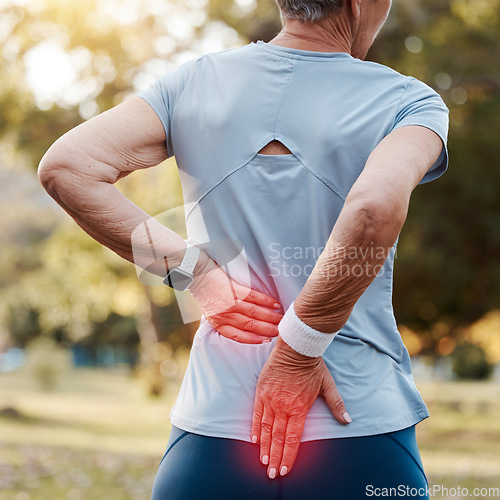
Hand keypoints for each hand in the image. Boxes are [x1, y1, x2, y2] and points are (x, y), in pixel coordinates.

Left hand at [188, 253, 282, 343]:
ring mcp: (230, 302)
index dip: (253, 340)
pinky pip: (254, 297)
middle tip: (280, 332)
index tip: (266, 341)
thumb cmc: (203, 292)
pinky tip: (275, 305)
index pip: (237, 335)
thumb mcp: (210, 311)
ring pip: (254, 313)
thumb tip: (241, 325)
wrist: (195, 273)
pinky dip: (266, 301)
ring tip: (281, 319)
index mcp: (217, 322)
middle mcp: (225, 314)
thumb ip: (224, 319)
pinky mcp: (234, 289)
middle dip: (267, 330)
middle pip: (250, 325)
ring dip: (270, 317)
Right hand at [251, 337, 350, 477]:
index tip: (285, 470)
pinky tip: (255, 441)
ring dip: (265, 448)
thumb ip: (336, 404)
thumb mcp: (327, 385)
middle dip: (275, 458)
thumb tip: (347, 420)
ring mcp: (271, 399)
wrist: (296, 347)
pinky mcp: (262, 391)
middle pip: (278, 438)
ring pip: (266, 429)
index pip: (293, 438)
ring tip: (263, 462)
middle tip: (272, 474)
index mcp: (300, 408)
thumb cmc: (313, 366)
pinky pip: (257, 414)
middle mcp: (283, 407)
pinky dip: (256, 428)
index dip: (289, 456)